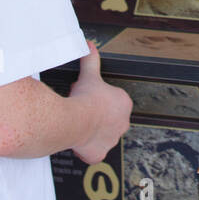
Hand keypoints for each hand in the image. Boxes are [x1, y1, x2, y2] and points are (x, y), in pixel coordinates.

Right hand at [70, 40, 132, 163]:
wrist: (74, 119)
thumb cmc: (84, 99)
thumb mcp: (89, 74)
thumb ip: (91, 59)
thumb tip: (89, 46)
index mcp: (124, 104)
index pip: (115, 102)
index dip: (100, 99)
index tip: (90, 98)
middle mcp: (122, 123)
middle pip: (111, 119)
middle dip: (99, 115)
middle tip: (84, 110)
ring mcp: (112, 140)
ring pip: (104, 136)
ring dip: (94, 131)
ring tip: (80, 124)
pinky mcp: (99, 153)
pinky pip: (94, 152)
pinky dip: (88, 149)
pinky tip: (79, 142)